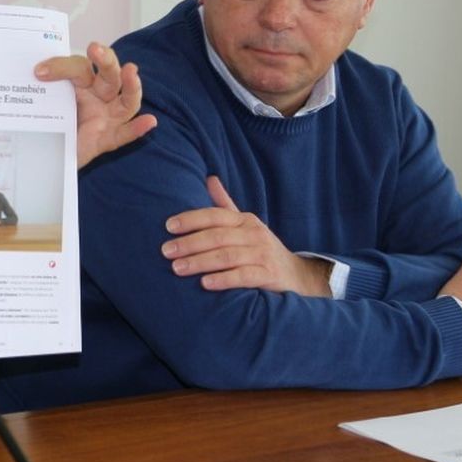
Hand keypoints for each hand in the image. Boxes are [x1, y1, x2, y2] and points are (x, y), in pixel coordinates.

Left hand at [36, 41, 157, 167]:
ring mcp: (107, 118)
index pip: (79, 67)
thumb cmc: (48, 122)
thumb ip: (43, 90)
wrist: (44, 153)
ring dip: (131, 86)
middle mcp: (99, 96)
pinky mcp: (107, 140)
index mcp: (82, 82)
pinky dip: (137, 129)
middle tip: (95, 49)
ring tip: (131, 71)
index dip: (61, 67)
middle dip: (105, 61)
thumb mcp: (43, 102)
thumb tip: (34, 77)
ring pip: (127, 101)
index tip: (39, 71)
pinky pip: (125, 134)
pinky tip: (149, 121)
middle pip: (110, 76)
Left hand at [162, 176, 333, 295]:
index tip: (168, 226)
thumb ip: (225, 204)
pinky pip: (244, 276)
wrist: (296, 274)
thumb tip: (209, 178)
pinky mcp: (269, 275)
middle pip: (217, 236)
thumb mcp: (245, 224)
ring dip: (200, 262)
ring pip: (227, 256)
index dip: (191, 219)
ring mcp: (262, 254)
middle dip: (189, 243)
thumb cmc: (260, 247)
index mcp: (245, 220)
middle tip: (166, 251)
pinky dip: (224, 279)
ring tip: (177, 268)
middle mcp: (254, 234)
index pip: (215, 215)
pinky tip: (205, 283)